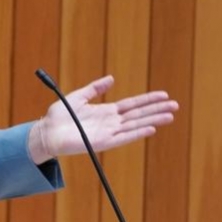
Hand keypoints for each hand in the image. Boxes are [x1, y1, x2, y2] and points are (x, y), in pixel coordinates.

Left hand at [29, 75, 178, 162]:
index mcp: (105, 112)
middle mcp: (110, 123)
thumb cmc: (59, 116)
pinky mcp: (102, 142)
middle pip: (138, 115)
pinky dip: (136, 133)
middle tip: (175, 105)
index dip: (147, 100)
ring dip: (152, 120)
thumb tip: (111, 78)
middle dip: (156, 109)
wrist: (46, 132)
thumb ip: (94, 88)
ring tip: (170, 116)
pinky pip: (123, 138)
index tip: (164, 95)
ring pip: (135, 125)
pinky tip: (150, 129)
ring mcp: (108, 133)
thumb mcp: (78, 97)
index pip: (132, 105)